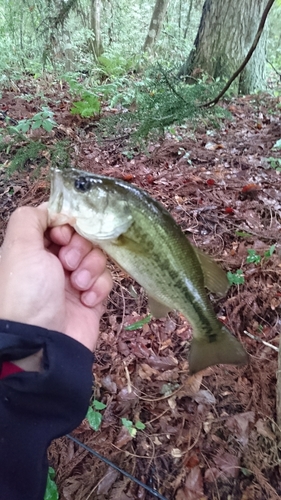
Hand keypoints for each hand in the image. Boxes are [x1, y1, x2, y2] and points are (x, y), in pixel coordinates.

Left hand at [0, 204, 111, 350]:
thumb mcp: (18, 245)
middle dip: (79, 247)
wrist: (43, 343)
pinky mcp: (91, 299)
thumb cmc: (27, 291)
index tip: (62, 234)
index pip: (59, 222)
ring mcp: (73, 281)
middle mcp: (53, 262)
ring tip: (77, 285)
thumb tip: (53, 210)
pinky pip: (106, 281)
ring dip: (90, 268)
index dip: (66, 224)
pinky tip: (86, 301)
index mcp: (33, 248)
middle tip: (67, 262)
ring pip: (97, 257)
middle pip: (82, 237)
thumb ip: (32, 217)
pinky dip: (98, 288)